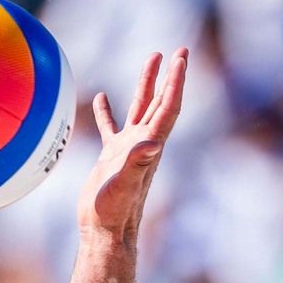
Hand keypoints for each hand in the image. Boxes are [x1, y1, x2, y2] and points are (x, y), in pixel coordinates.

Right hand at [78, 48, 186, 242]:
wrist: (104, 233)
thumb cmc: (113, 213)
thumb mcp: (124, 186)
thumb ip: (137, 164)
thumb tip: (152, 143)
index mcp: (149, 146)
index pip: (167, 107)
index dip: (175, 82)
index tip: (181, 58)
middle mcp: (143, 144)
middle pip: (161, 101)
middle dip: (171, 75)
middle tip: (181, 50)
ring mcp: (128, 149)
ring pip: (140, 108)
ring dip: (147, 84)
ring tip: (153, 57)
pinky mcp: (111, 158)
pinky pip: (111, 127)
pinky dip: (108, 111)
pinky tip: (101, 97)